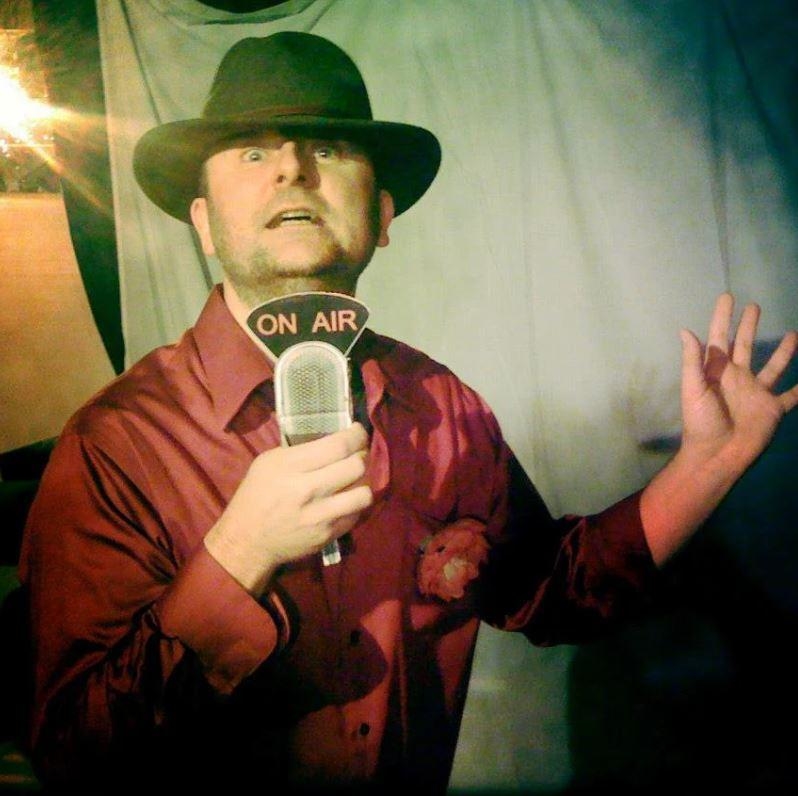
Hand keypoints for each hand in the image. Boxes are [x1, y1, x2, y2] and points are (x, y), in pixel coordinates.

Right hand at [204, 423, 371, 593]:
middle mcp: (309, 490)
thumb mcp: (268, 462)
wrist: (247, 541)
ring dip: (363, 483)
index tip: (358, 432)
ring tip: (354, 480)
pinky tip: (345, 499)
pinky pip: (356, 514)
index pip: (338, 446)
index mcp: (291, 466)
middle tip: (357, 455)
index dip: (357, 435)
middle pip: (356, 466)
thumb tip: (335, 442)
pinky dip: (354, 504)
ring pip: (364, 493)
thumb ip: (302, 451)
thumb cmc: (256, 495)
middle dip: (362, 456)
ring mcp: (321, 515)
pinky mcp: (328, 535)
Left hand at [680, 293, 797, 470]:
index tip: (728, 297)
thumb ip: (692, 361)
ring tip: (794, 333)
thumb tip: (685, 330)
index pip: (720, 337)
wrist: (717, 455)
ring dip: (784, 351)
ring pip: (773, 366)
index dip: (723, 317)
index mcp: (716, 371)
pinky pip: (791, 396)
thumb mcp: (693, 388)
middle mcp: (737, 377)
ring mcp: (756, 392)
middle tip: (755, 306)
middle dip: (749, 326)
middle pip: (746, 345)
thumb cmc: (701, 421)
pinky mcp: (772, 409)